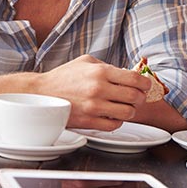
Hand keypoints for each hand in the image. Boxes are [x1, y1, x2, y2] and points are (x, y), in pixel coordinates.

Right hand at [37, 55, 151, 130]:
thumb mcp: (86, 62)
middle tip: (137, 97)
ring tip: (125, 107)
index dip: (145, 84)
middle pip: (135, 97)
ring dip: (130, 111)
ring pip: (128, 113)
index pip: (135, 79)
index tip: (145, 86)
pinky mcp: (89, 121)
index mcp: (101, 71)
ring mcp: (94, 107)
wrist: (41, 93)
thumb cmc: (63, 77)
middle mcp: (99, 89)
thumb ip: (108, 66)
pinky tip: (112, 115)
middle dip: (140, 98)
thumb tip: (128, 73)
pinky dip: (117, 121)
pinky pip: (114, 125)